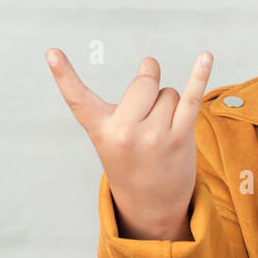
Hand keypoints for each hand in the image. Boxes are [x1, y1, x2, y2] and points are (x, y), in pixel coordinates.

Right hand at [46, 48, 213, 240]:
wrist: (151, 206)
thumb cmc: (130, 163)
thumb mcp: (110, 140)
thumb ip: (121, 105)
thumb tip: (150, 64)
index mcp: (101, 130)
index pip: (78, 98)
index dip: (63, 74)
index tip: (51, 52)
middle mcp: (124, 132)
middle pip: (144, 83)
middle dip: (150, 87)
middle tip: (149, 111)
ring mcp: (153, 136)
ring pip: (168, 93)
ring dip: (170, 104)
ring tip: (162, 131)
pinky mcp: (179, 139)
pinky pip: (191, 99)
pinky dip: (199, 76)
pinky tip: (206, 57)